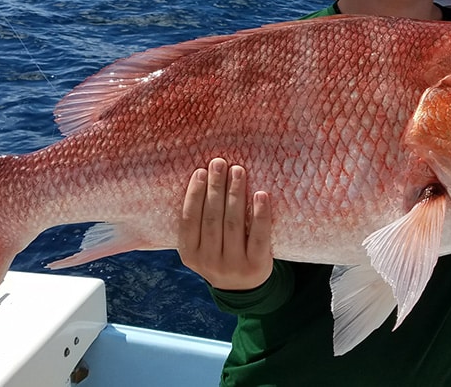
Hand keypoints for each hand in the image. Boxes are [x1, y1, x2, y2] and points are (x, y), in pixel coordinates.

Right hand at [177, 157, 273, 290]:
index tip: (200, 171)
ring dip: (235, 193)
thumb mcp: (202, 246)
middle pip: (212, 218)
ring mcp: (233, 265)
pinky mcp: (256, 265)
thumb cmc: (220, 254)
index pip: (189, 220)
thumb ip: (199, 222)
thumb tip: (201, 177)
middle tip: (219, 163)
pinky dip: (260, 213)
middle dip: (215, 187)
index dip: (194, 194)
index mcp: (190, 254)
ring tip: (237, 171)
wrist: (244, 289)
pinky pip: (259, 235)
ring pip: (233, 224)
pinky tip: (260, 194)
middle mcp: (209, 261)